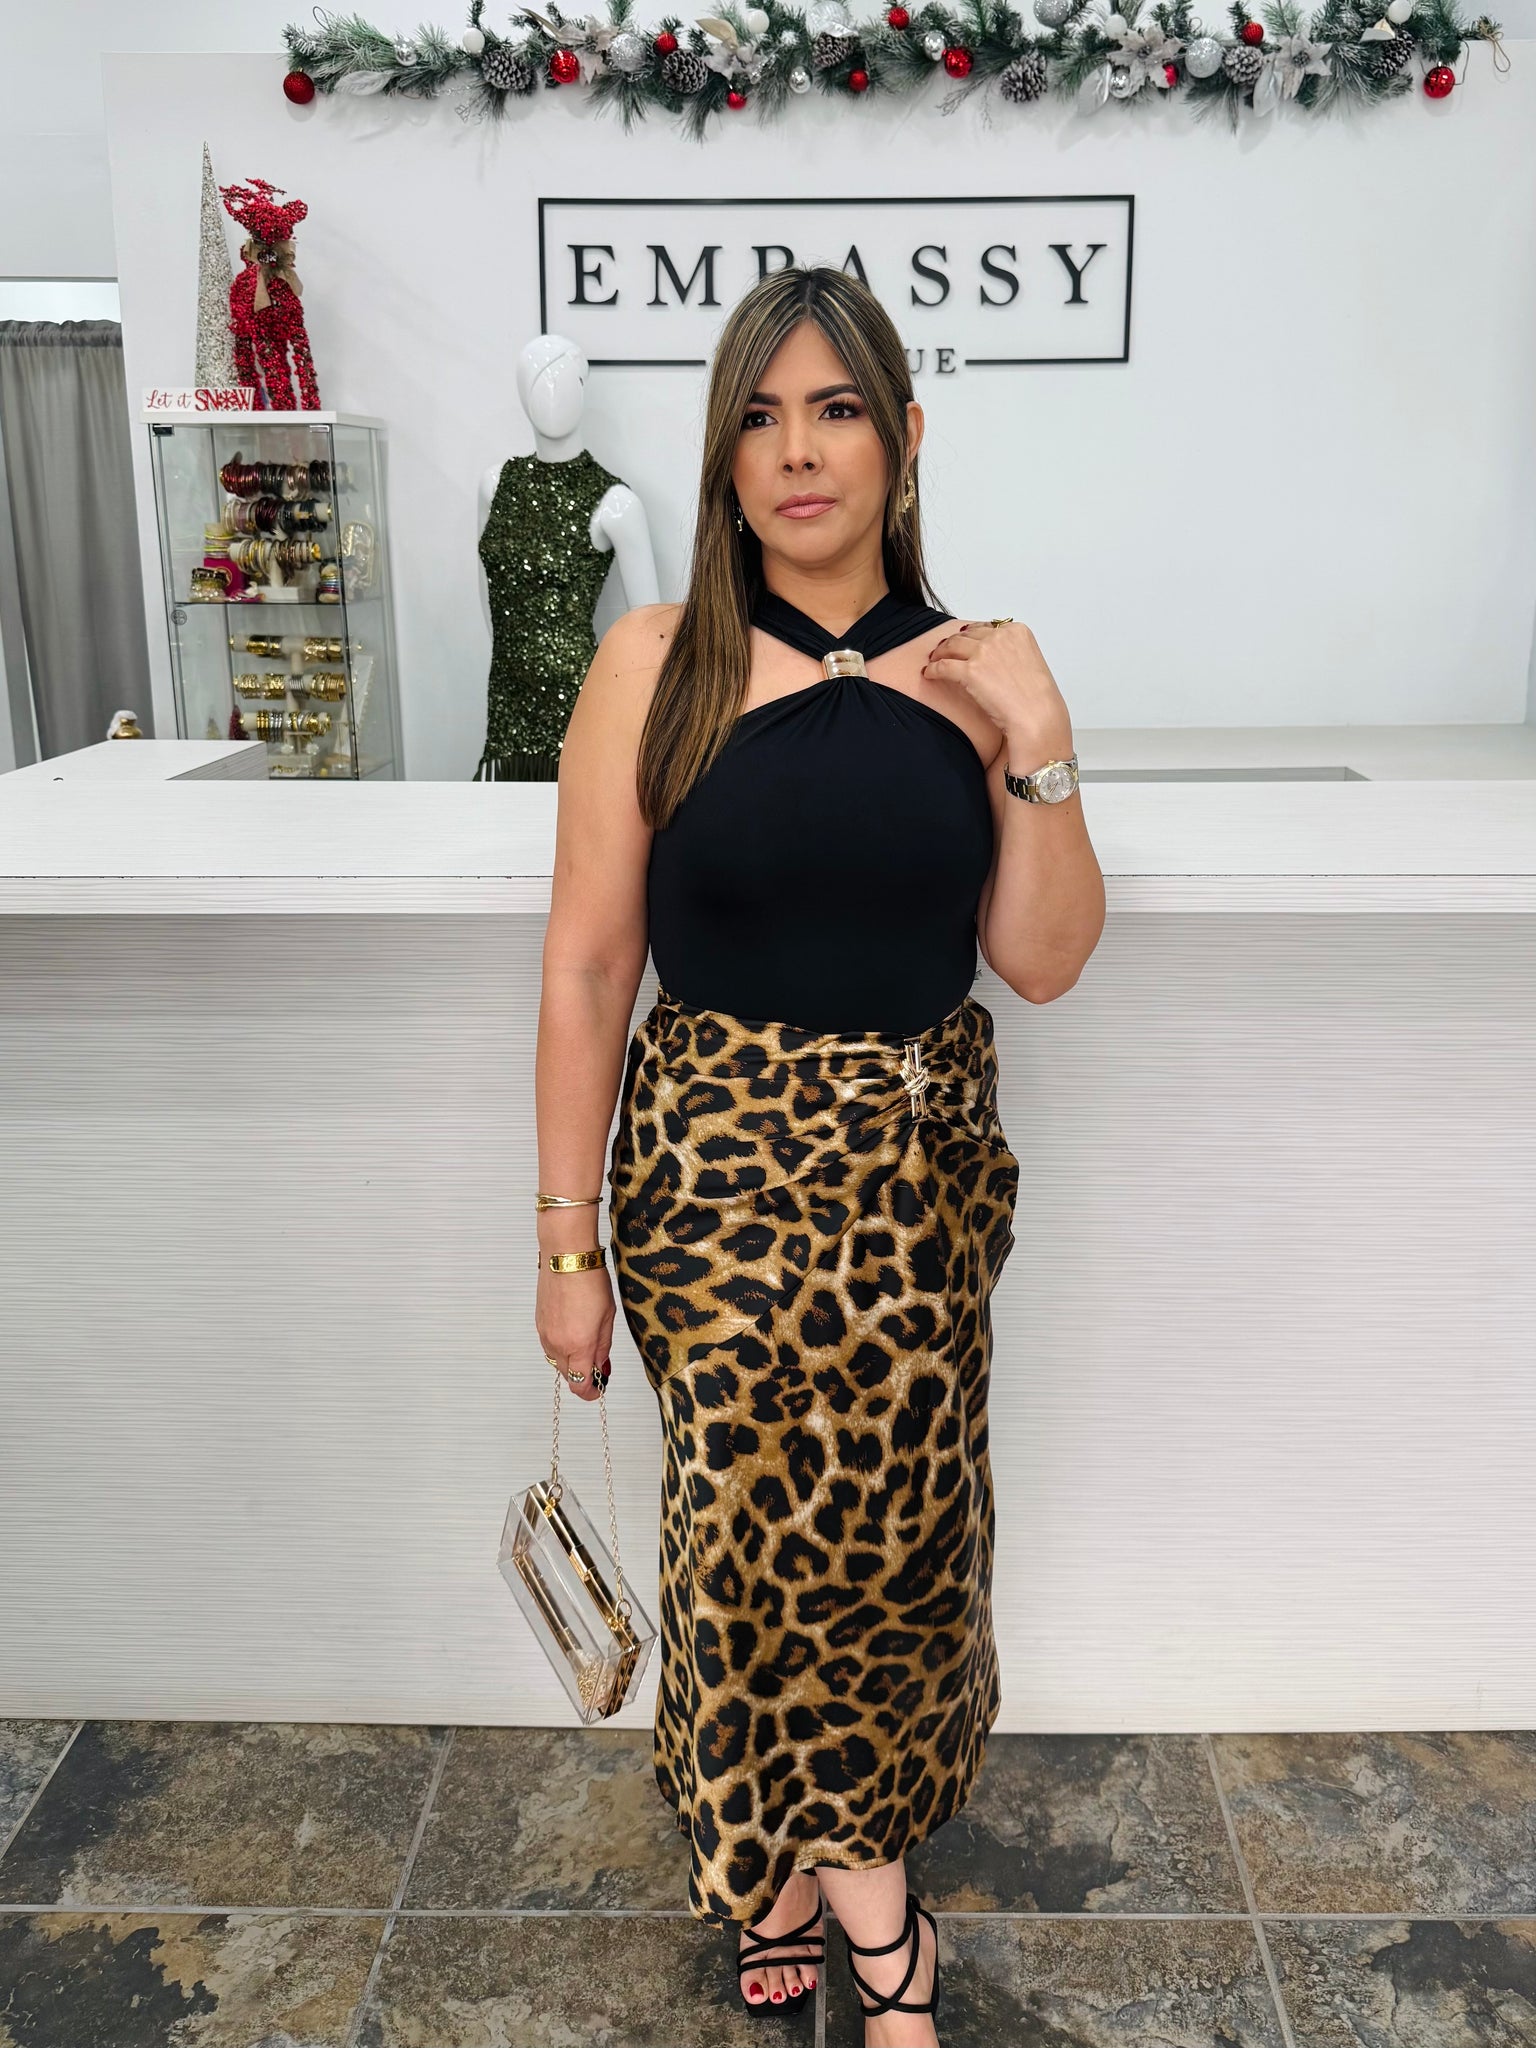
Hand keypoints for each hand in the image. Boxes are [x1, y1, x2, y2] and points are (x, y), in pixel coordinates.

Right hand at [536, 1263, 614, 1404]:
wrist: (566, 1258)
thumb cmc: (590, 1281)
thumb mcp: (608, 1317)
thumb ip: (603, 1346)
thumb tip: (600, 1365)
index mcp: (579, 1345)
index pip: (581, 1384)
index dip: (591, 1392)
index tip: (599, 1389)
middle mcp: (558, 1344)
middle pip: (568, 1376)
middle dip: (583, 1375)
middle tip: (598, 1365)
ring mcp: (545, 1335)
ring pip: (557, 1361)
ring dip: (572, 1360)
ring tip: (587, 1343)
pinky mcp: (539, 1324)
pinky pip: (549, 1346)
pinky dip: (561, 1347)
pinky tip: (573, 1332)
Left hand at [921, 619, 1072, 756]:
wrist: (1037, 716)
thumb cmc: (1037, 698)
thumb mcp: (1030, 663)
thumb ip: (1011, 652)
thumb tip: (992, 657)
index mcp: (1017, 631)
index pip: (985, 627)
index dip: (970, 635)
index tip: (962, 640)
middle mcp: (1000, 637)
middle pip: (966, 634)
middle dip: (953, 642)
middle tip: (943, 651)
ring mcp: (984, 652)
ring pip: (951, 646)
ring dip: (940, 653)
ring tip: (934, 661)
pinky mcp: (970, 671)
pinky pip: (943, 666)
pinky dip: (933, 669)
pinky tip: (929, 674)